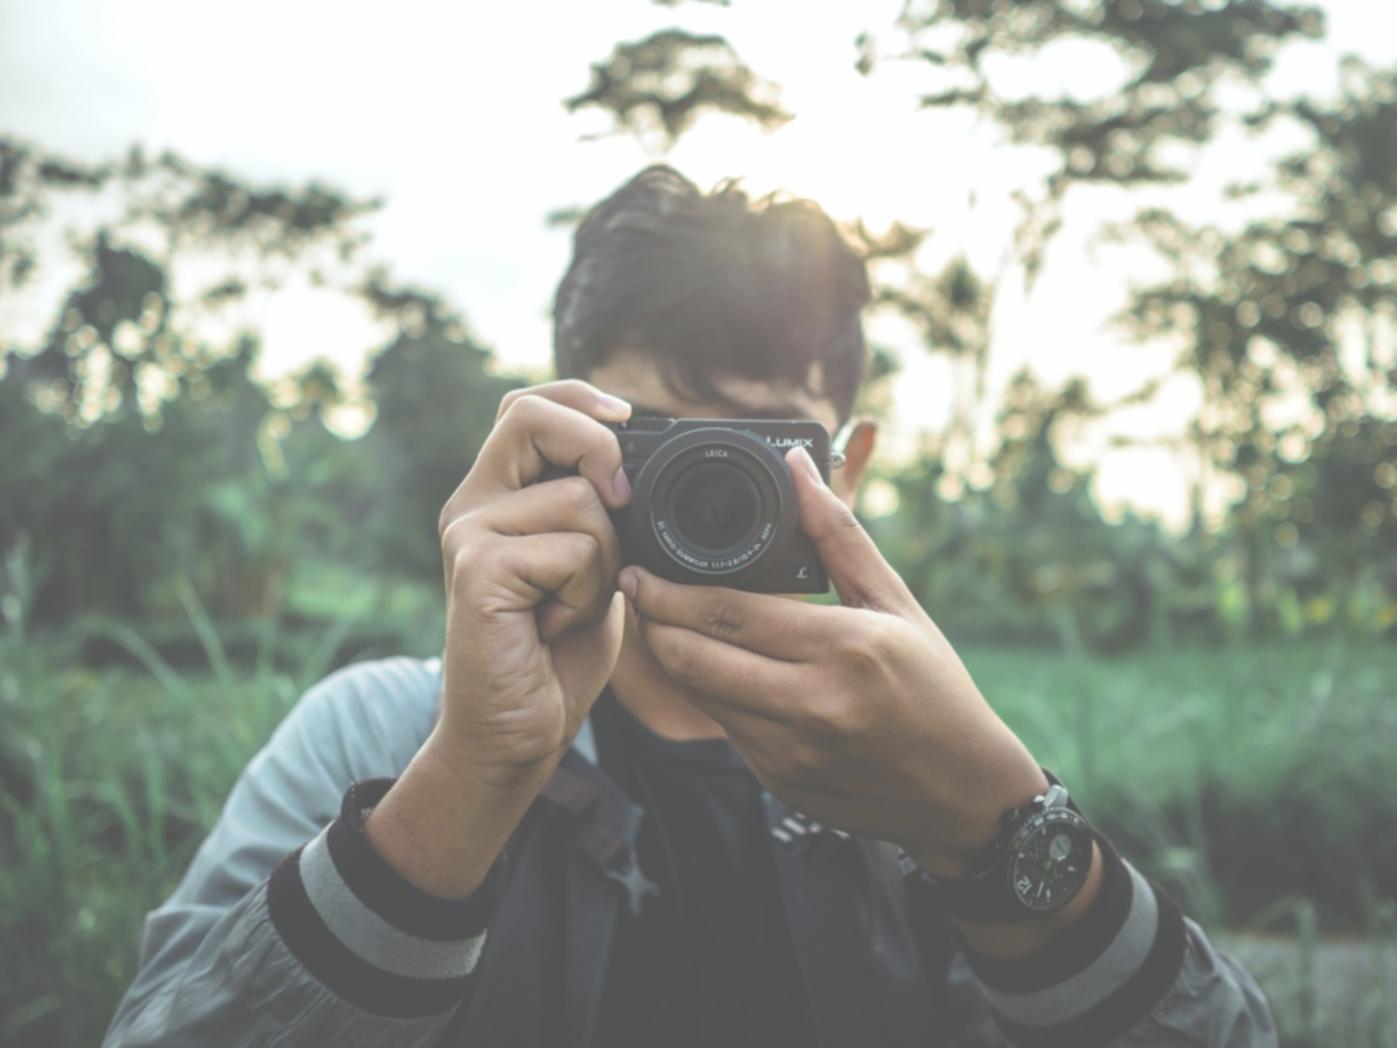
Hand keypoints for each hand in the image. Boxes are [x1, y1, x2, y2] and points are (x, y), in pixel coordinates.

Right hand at [434, 380, 633, 786]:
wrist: (516, 733)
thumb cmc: (555, 654)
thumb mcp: (590, 566)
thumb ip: (599, 514)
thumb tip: (636, 466)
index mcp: (495, 496)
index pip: (524, 407)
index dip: (577, 398)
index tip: (628, 416)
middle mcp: (472, 505)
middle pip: (533, 417)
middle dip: (598, 450)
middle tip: (620, 505)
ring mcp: (468, 534)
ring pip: (580, 499)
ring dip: (606, 562)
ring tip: (571, 605)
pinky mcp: (478, 569)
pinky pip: (574, 549)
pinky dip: (587, 594)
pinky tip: (553, 626)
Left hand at [622, 445, 1047, 873]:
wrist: (962, 793)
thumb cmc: (934, 687)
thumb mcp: (896, 602)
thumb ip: (838, 533)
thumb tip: (798, 467)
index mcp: (845, 649)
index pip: (729, 613)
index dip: (669, 592)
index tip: (640, 570)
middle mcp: (814, 705)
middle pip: (694, 657)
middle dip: (652, 622)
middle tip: (637, 591)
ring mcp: (791, 751)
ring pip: (699, 695)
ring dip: (673, 656)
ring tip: (664, 622)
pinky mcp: (779, 780)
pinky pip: (723, 727)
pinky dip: (707, 692)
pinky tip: (711, 665)